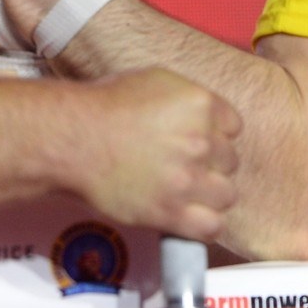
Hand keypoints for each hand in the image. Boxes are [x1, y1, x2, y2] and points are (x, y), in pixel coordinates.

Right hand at [73, 69, 240, 241]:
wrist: (73, 139)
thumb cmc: (105, 106)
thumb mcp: (155, 81)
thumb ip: (189, 98)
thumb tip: (207, 118)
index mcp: (200, 104)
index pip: (234, 127)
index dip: (216, 135)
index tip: (199, 141)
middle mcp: (201, 141)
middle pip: (230, 161)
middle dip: (210, 163)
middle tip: (184, 165)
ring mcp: (188, 179)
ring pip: (226, 194)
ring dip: (210, 194)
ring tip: (187, 191)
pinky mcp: (172, 212)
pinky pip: (211, 226)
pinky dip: (205, 224)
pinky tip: (190, 215)